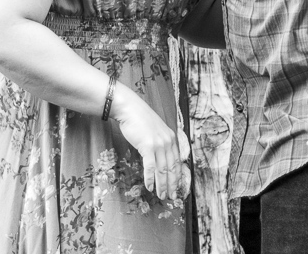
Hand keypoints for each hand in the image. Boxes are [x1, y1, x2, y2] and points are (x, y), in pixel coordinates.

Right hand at [111, 84, 191, 201]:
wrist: (130, 109)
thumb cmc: (141, 120)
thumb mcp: (157, 131)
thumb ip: (162, 143)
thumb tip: (163, 160)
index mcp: (172, 138)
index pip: (178, 162)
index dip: (178, 177)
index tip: (177, 189)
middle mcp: (168, 142)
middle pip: (172, 168)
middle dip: (172, 185)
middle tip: (172, 197)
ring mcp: (158, 144)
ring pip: (162, 170)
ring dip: (162, 185)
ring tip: (161, 196)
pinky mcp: (147, 146)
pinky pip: (150, 167)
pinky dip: (150, 179)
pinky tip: (149, 187)